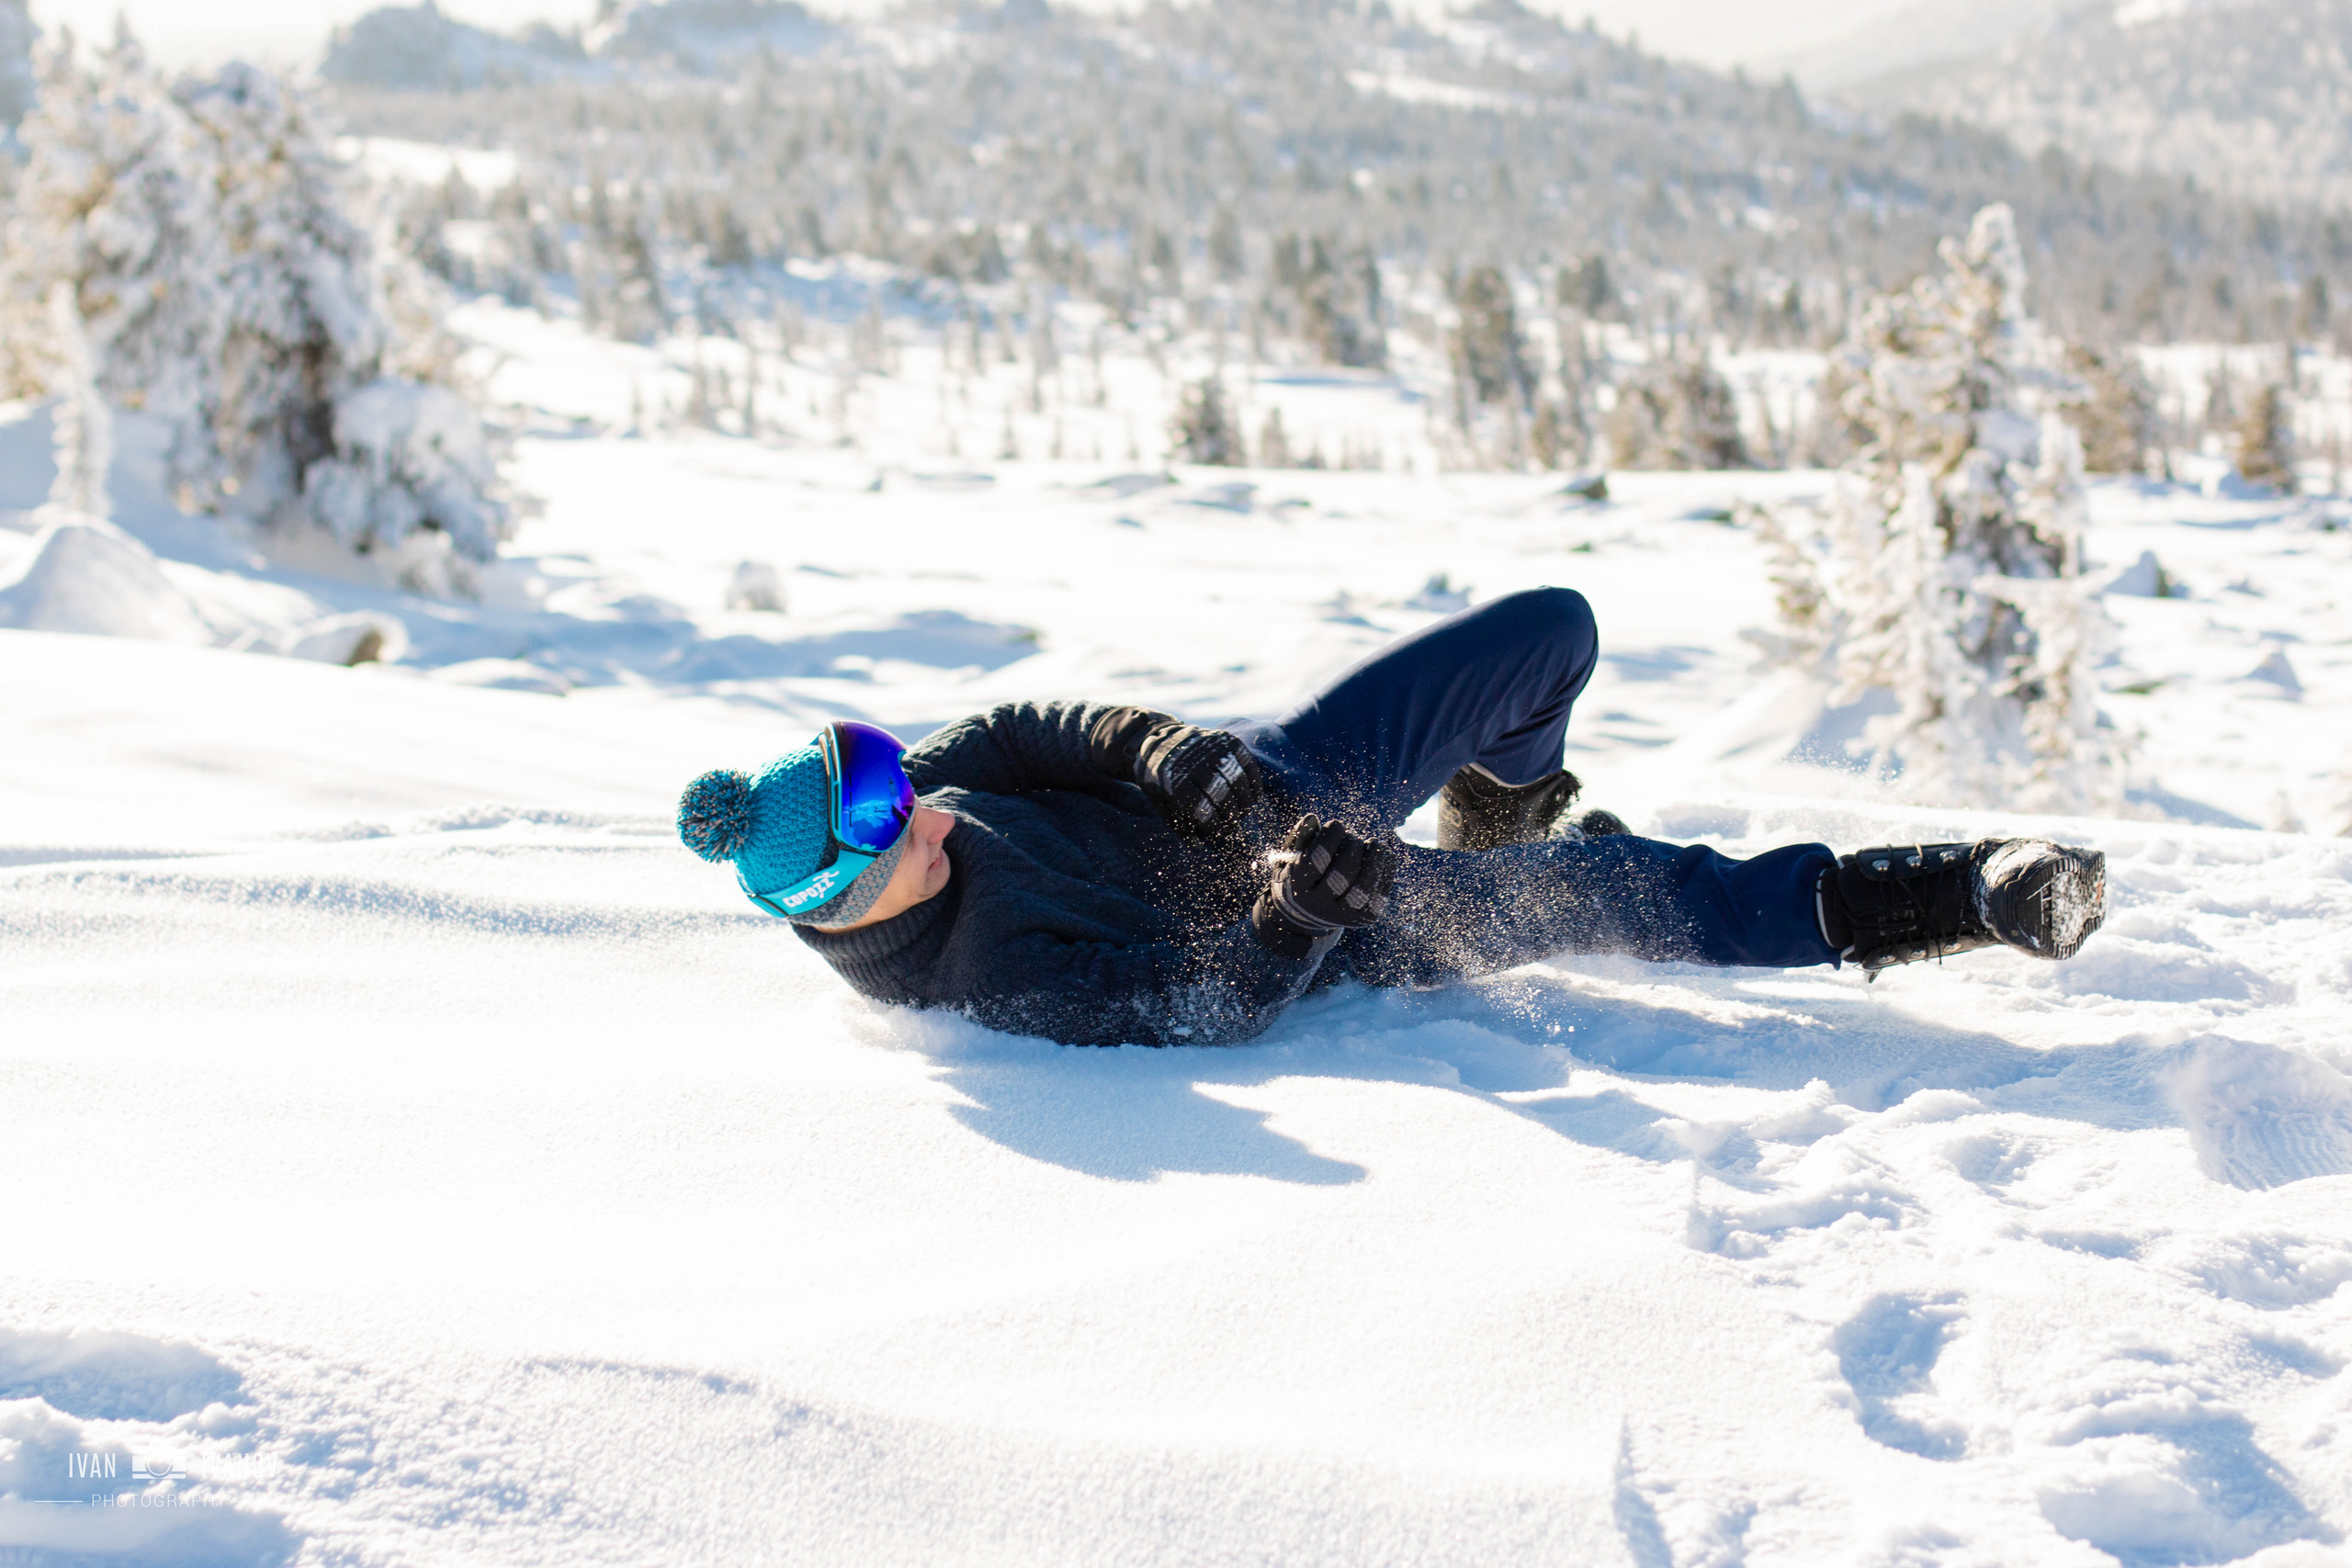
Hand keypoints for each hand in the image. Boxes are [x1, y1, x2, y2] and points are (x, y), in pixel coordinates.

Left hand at [1089, 707, 1263, 835]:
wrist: (1158, 740)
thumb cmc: (1161, 780)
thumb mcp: (1162, 804)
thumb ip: (1181, 826)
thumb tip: (1200, 846)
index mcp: (1176, 783)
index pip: (1205, 813)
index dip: (1216, 829)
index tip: (1220, 837)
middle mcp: (1195, 763)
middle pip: (1224, 798)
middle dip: (1232, 818)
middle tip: (1233, 827)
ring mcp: (1212, 749)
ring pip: (1239, 782)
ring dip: (1245, 803)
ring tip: (1242, 813)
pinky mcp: (1226, 739)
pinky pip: (1248, 764)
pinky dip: (1254, 783)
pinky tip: (1253, 797)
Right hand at [1252, 814, 1396, 958]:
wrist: (1309, 914)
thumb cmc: (1302, 874)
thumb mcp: (1293, 857)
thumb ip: (1301, 837)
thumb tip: (1312, 819)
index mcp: (1298, 889)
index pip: (1316, 860)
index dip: (1329, 837)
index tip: (1336, 824)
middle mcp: (1320, 907)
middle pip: (1342, 873)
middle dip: (1352, 847)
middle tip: (1353, 836)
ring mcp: (1344, 916)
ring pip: (1364, 888)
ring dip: (1374, 859)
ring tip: (1374, 843)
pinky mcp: (1365, 919)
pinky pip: (1381, 893)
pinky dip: (1386, 870)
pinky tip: (1383, 855)